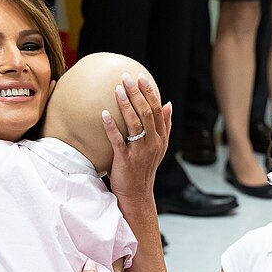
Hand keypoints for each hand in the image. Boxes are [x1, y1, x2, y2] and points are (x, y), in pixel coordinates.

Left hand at [102, 73, 171, 203]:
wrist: (137, 195)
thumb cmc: (144, 168)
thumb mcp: (158, 147)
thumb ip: (164, 126)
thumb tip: (168, 103)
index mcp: (160, 138)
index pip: (156, 110)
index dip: (149, 93)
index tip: (141, 77)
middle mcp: (152, 143)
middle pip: (146, 113)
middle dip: (136, 93)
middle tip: (126, 77)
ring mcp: (139, 152)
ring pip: (134, 124)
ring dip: (126, 105)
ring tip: (117, 90)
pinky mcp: (125, 160)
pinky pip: (117, 140)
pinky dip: (111, 127)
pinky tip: (103, 114)